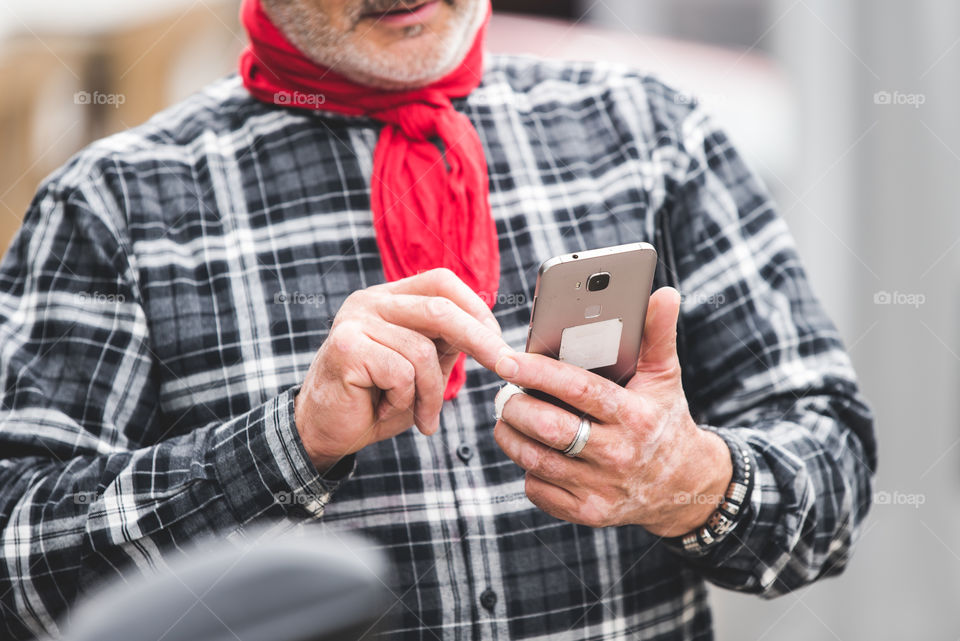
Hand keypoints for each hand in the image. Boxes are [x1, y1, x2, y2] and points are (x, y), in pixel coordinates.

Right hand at [294, 268, 513, 472]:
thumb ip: (447, 343)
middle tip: (506, 369)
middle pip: (440, 308)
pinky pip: (401, 373)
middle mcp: (369, 301)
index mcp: (389, 298)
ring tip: (423, 416)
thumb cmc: (377, 401)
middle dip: (481, 341)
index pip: (442, 282)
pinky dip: (405, 400)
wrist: (324, 432)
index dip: (477, 309)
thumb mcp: (422, 368)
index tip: (500, 342)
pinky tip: (385, 410)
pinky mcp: (346, 346)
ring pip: (423, 351)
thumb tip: (492, 332)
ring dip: (432, 394)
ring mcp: (354, 320)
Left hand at [492, 287, 731, 535]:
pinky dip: (526, 468)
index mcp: (635, 416)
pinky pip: (538, 489)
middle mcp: (619, 455)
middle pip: (549, 427)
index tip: (507, 360)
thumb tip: (664, 293)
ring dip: (511, 435)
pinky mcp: (588, 514)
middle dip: (516, 406)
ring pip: (536, 460)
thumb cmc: (663, 419)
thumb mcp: (665, 377)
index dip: (539, 373)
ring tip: (509, 415)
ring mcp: (602, 489)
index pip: (579, 390)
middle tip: (505, 391)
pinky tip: (531, 449)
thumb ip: (658, 334)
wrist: (684, 486)